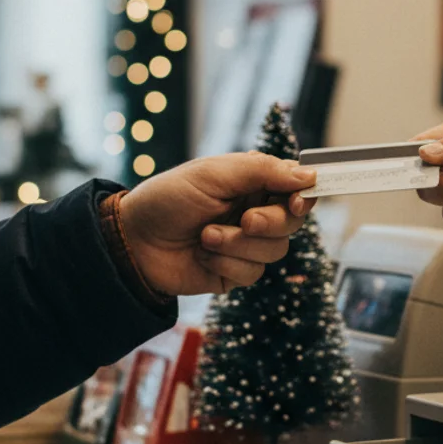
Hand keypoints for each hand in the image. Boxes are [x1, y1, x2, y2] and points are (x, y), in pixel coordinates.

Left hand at [119, 153, 315, 294]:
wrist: (134, 241)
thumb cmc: (169, 199)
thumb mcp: (214, 174)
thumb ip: (262, 171)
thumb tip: (308, 176)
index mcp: (253, 183)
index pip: (296, 187)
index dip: (305, 194)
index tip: (299, 200)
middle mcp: (255, 212)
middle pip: (293, 222)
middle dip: (271, 222)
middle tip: (246, 220)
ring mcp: (246, 245)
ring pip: (275, 250)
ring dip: (239, 244)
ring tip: (206, 237)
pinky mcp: (235, 272)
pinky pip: (253, 272)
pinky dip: (227, 263)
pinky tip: (202, 255)